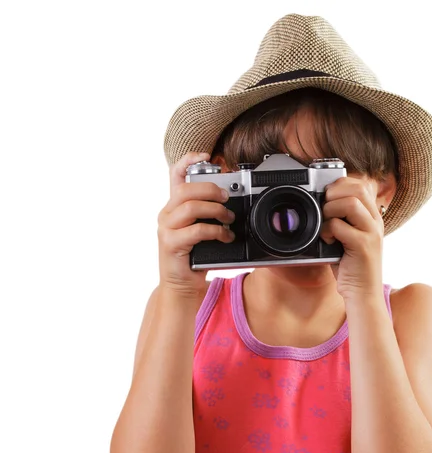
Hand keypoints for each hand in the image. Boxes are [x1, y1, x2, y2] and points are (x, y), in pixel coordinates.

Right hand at [157, 151, 235, 296]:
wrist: (182, 286)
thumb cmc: (195, 257)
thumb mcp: (202, 231)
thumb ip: (210, 215)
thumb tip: (232, 202)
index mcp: (174, 207)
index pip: (175, 175)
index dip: (189, 161)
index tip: (206, 155)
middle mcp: (167, 214)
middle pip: (185, 189)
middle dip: (210, 189)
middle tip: (227, 197)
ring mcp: (167, 229)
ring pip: (190, 207)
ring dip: (215, 210)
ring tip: (229, 218)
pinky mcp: (171, 244)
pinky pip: (196, 230)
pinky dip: (215, 231)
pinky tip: (225, 236)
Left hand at [319, 175, 385, 300]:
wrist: (363, 294)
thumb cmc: (352, 267)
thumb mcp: (348, 238)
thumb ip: (341, 220)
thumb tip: (320, 203)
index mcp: (372, 217)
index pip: (360, 184)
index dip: (340, 184)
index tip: (326, 197)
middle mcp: (375, 222)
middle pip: (357, 188)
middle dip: (334, 193)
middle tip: (324, 210)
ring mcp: (371, 233)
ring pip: (350, 203)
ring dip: (330, 210)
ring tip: (325, 225)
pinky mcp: (363, 246)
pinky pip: (340, 226)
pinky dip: (327, 230)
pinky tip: (326, 240)